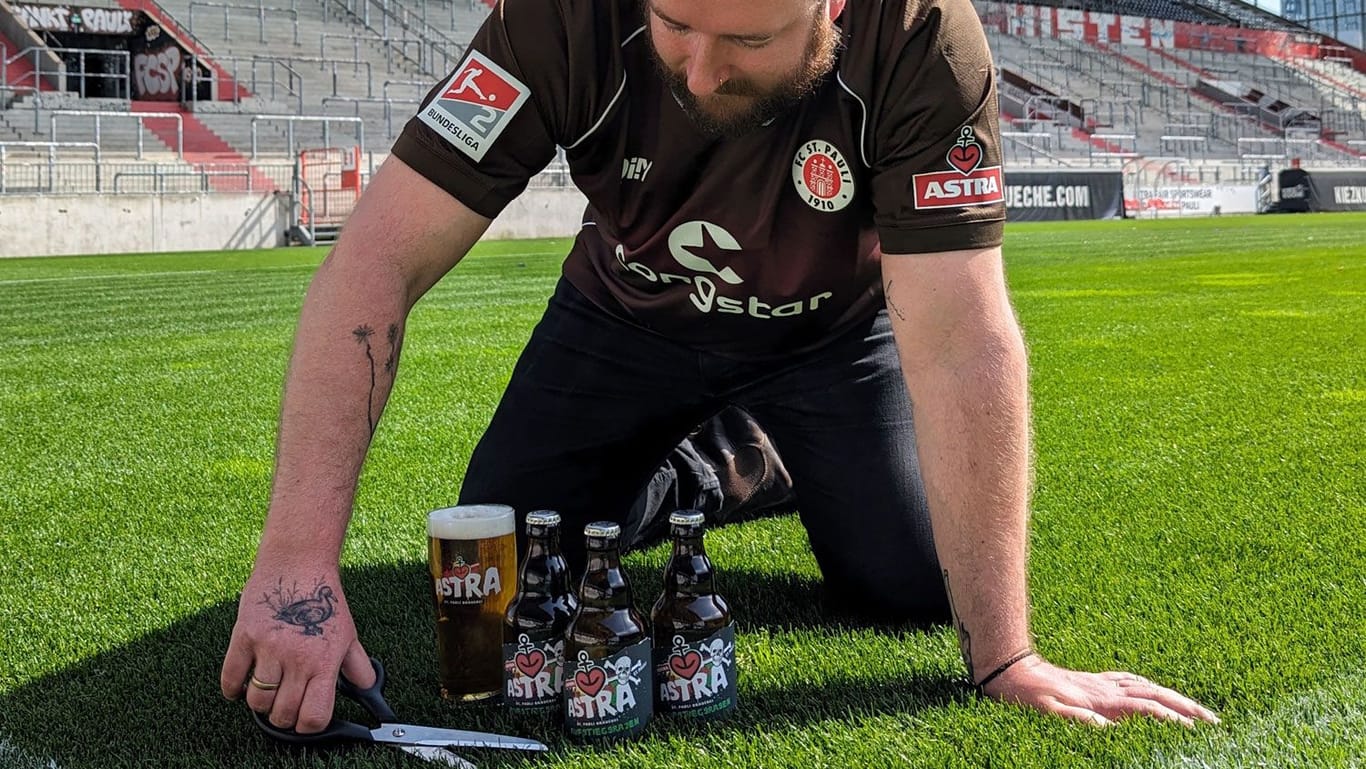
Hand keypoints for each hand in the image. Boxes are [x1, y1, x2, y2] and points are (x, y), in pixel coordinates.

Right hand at [219, 568, 374, 732]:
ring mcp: (268, 648)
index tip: (305, 720)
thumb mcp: (348, 634)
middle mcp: (297, 659)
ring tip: (266, 691)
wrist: (298, 564)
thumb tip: (367, 688)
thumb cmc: (322, 599)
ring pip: (257, 701)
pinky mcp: (243, 637)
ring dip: (260, 703)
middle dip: (283, 716)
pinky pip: (229, 678)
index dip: (309, 726)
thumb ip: (357, 666)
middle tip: (284, 705)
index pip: (314, 716)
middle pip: (283, 714)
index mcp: (324, 662)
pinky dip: (232, 689)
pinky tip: (242, 684)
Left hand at [981, 654, 1219, 726]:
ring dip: (1174, 697)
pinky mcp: (1094, 680)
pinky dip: (1150, 687)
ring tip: (1197, 710)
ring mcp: (1101, 683)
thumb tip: (1103, 727)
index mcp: (1099, 700)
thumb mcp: (1045, 712)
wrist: (1011, 670)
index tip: (1193, 731)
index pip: (1144, 709)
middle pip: (1155, 695)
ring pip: (1147, 687)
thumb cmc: (1027, 696)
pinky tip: (1155, 691)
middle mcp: (1105, 689)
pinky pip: (1130, 681)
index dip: (1169, 719)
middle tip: (1214, 722)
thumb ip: (1073, 719)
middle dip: (1186, 707)